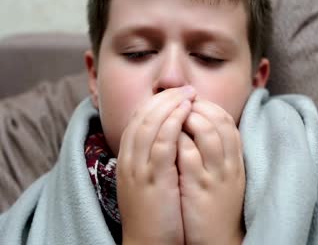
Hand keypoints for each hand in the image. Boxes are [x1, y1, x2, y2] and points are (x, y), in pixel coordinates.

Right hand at [117, 87, 195, 244]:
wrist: (149, 243)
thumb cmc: (155, 211)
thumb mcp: (149, 179)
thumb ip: (155, 156)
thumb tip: (172, 136)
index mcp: (128, 158)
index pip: (139, 119)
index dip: (158, 102)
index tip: (176, 93)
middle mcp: (129, 160)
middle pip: (143, 117)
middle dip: (165, 98)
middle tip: (186, 88)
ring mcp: (139, 169)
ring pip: (149, 125)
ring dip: (170, 105)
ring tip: (189, 94)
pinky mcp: (154, 179)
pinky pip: (161, 144)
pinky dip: (172, 124)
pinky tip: (185, 112)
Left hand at [177, 99, 245, 244]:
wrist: (217, 240)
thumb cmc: (216, 206)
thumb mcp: (224, 176)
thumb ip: (215, 153)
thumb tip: (198, 128)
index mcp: (235, 159)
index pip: (226, 119)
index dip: (208, 105)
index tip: (190, 100)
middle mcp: (229, 163)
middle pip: (219, 120)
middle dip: (197, 105)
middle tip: (177, 101)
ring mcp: (215, 174)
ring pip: (206, 132)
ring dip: (187, 118)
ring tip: (171, 114)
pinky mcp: (198, 187)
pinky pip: (188, 155)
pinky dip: (176, 140)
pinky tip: (164, 136)